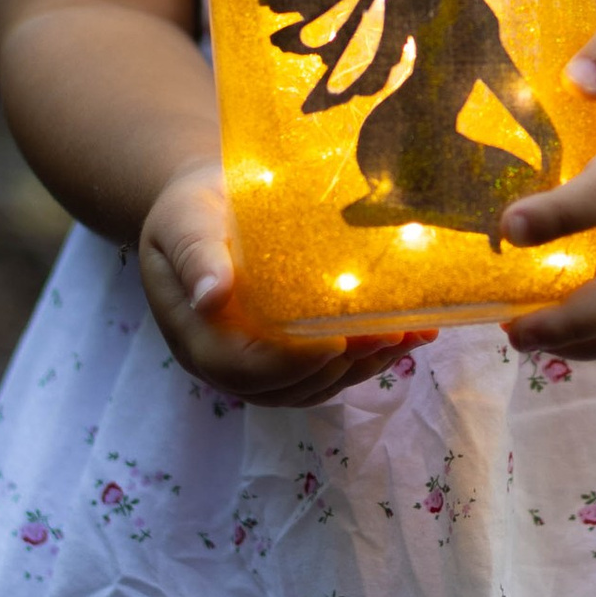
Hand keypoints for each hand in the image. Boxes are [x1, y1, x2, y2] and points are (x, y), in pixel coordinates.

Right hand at [139, 165, 429, 406]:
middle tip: (389, 332)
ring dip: (366, 365)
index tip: (335, 341)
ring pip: (317, 385)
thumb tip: (212, 296)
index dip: (291, 363)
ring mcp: (262, 364)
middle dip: (343, 365)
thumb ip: (196, 254)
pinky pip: (331, 369)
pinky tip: (410, 332)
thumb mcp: (185, 220)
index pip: (242, 369)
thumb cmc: (191, 210)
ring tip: (409, 333)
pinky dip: (372, 356)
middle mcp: (228, 363)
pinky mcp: (291, 354)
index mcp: (197, 337)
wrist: (203, 210)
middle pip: (288, 386)